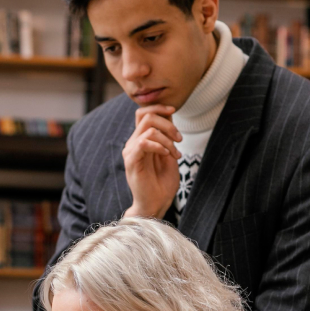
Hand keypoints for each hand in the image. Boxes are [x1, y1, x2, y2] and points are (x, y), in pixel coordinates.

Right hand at [121, 104, 181, 219]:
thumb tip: (169, 113)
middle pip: (146, 116)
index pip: (143, 113)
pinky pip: (144, 142)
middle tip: (179, 139)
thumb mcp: (169, 153)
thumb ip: (167, 135)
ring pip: (148, 128)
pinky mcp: (131, 161)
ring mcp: (130, 152)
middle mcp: (133, 143)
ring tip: (175, 152)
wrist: (157, 204)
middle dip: (168, 124)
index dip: (158, 107)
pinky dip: (159, 145)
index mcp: (140, 140)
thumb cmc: (162, 183)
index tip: (173, 110)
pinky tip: (167, 154)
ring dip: (167, 138)